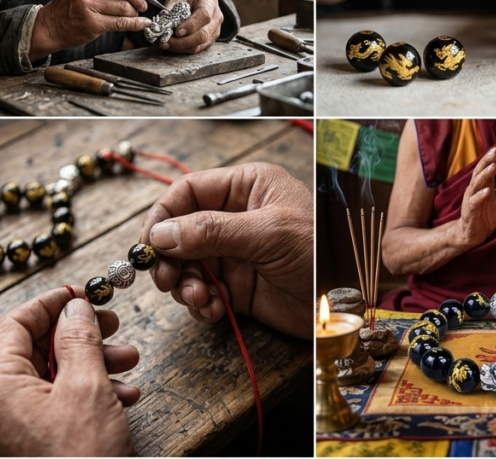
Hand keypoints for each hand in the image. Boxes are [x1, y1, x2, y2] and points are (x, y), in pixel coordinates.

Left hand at [0, 287, 138, 456]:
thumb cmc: (81, 458)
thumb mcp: (86, 385)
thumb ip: (78, 337)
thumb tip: (74, 306)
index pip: (14, 324)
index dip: (50, 303)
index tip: (82, 293)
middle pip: (36, 348)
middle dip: (80, 333)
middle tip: (111, 322)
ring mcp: (16, 428)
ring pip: (54, 374)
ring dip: (95, 360)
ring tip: (130, 358)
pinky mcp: (37, 444)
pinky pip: (60, 403)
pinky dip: (92, 390)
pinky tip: (125, 393)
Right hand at [29, 0, 150, 60]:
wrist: (50, 26)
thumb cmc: (71, 5)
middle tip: (143, 4)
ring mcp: (87, 5)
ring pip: (123, 6)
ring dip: (135, 12)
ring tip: (135, 14)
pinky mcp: (91, 23)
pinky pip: (121, 22)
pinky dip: (136, 24)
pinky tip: (142, 23)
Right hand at [140, 162, 312, 338]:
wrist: (346, 296)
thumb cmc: (321, 248)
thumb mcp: (267, 233)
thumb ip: (213, 231)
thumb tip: (163, 233)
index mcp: (246, 187)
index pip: (188, 192)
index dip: (164, 215)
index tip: (149, 244)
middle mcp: (235, 217)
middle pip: (181, 231)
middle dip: (170, 257)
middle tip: (166, 280)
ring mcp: (234, 252)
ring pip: (187, 265)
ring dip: (184, 285)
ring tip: (199, 299)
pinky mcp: (237, 286)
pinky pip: (203, 292)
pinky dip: (200, 304)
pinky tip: (213, 310)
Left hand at [158, 0, 222, 53]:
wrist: (196, 4)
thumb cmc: (187, 0)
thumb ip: (170, 9)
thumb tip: (161, 24)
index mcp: (209, 1)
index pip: (204, 16)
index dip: (191, 26)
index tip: (177, 31)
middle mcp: (216, 17)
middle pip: (203, 34)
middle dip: (183, 41)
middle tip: (166, 41)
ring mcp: (215, 31)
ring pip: (199, 44)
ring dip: (181, 47)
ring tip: (165, 44)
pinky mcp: (210, 41)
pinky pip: (196, 49)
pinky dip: (182, 49)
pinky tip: (171, 46)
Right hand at [456, 147, 495, 247]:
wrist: (474, 235)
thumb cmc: (485, 216)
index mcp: (483, 186)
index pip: (486, 169)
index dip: (491, 158)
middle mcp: (475, 190)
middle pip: (480, 172)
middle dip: (487, 161)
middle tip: (495, 151)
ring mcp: (471, 199)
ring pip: (476, 184)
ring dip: (485, 175)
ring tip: (493, 167)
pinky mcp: (470, 211)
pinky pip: (474, 202)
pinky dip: (480, 196)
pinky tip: (487, 190)